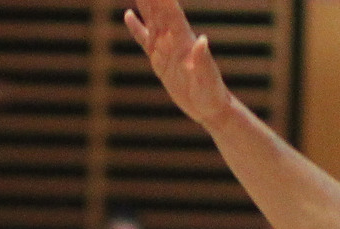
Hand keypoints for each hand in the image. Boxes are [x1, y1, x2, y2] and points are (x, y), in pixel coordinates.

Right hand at [124, 0, 234, 128]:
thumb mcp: (207, 80)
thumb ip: (203, 60)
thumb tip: (202, 41)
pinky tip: (128, 14)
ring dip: (143, 1)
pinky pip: (144, 39)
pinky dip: (136, 27)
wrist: (210, 107)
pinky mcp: (160, 60)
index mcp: (183, 39)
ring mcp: (166, 48)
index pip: (169, 11)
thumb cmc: (211, 94)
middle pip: (157, 8)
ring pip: (151, 18)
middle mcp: (174, 38)